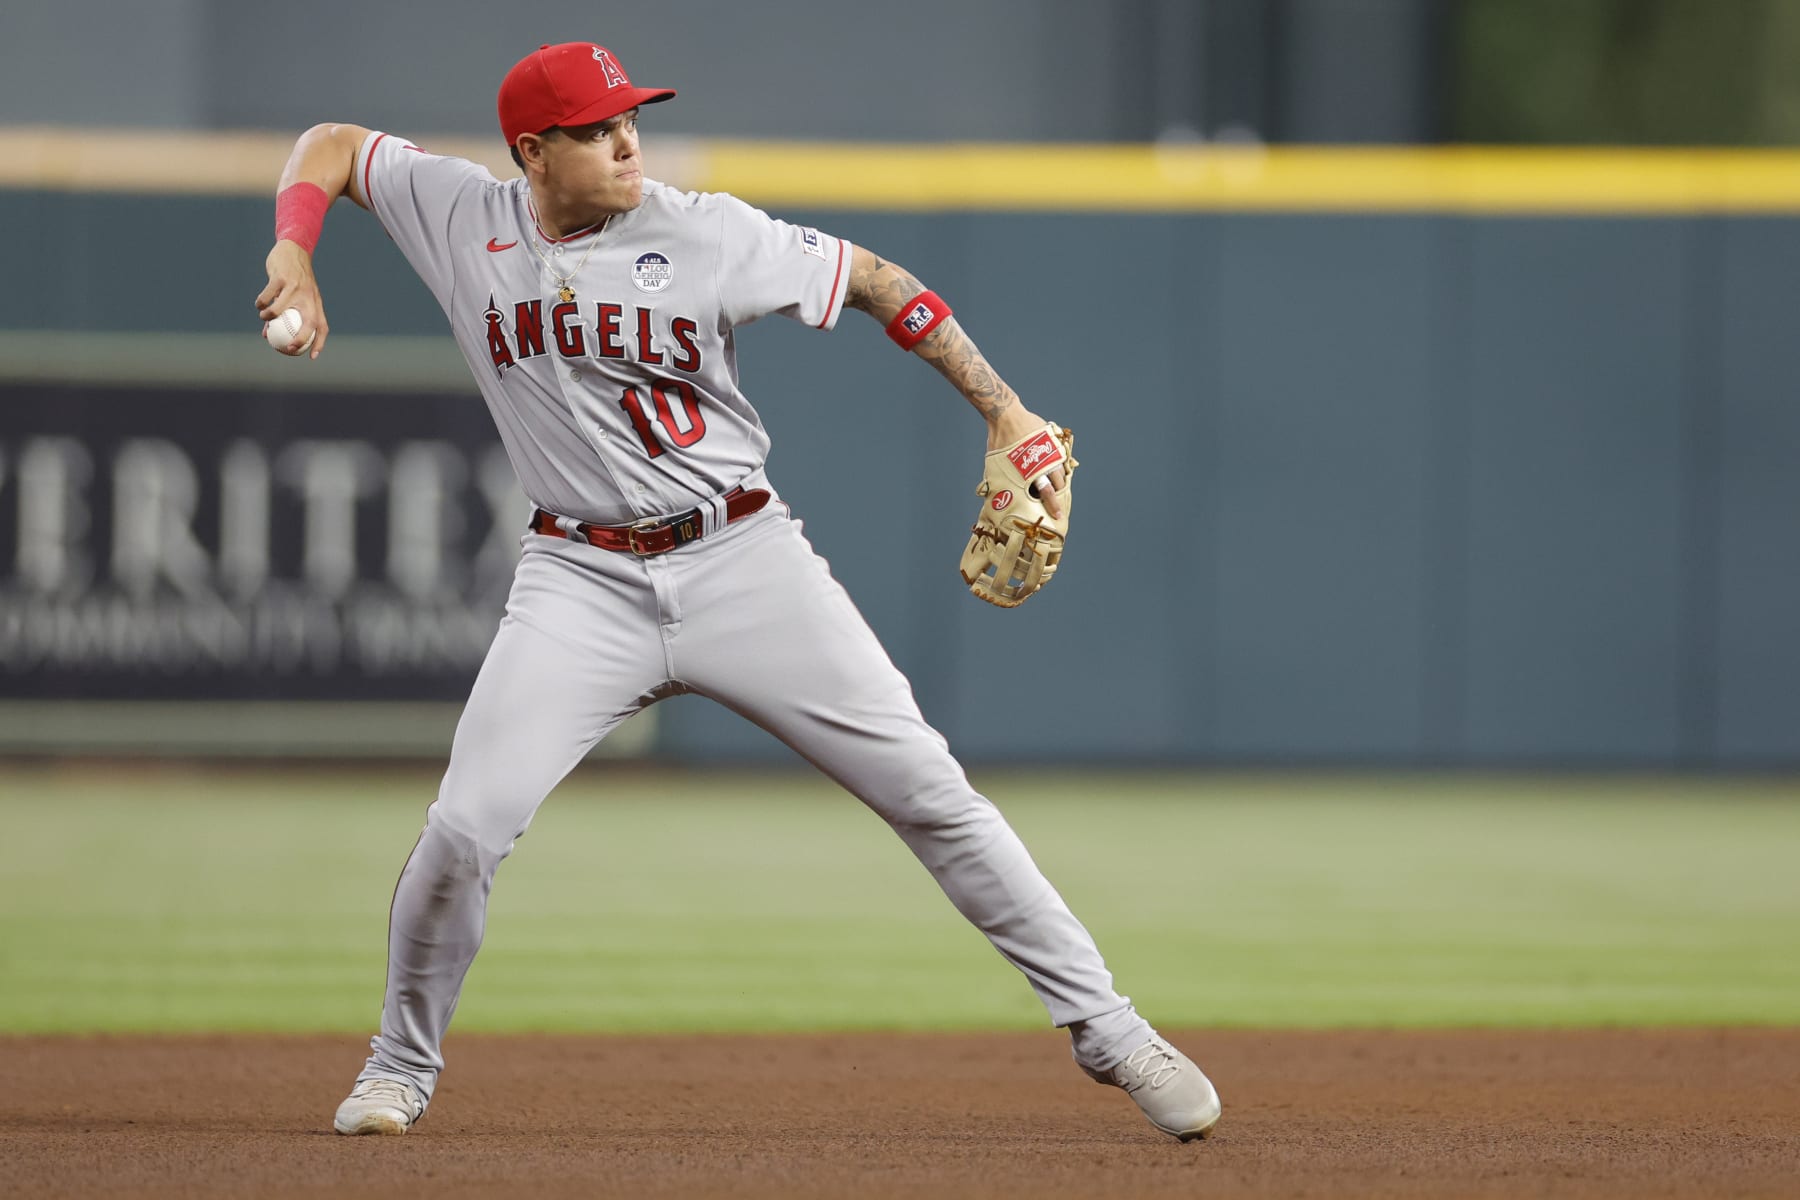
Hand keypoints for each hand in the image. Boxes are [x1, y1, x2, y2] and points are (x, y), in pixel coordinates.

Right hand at [255, 241, 328, 358]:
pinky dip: (261, 303)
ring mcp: (295, 287)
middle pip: (309, 322)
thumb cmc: (295, 278)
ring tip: (264, 318)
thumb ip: (285, 314)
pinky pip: (267, 295)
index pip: (322, 326)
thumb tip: (268, 335)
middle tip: (288, 347)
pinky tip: (259, 305)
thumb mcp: (295, 295)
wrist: (293, 250)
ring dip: (269, 317)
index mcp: (315, 302)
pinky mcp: (281, 278)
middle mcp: (308, 296)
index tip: (312, 357)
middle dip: (300, 338)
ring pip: (280, 309)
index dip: (320, 343)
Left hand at [986, 406, 1066, 519]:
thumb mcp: (998, 466)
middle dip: (1059, 495)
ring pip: (1061, 471)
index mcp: (1031, 471)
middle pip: (1059, 484)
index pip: (1047, 493)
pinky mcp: (1053, 441)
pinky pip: (1060, 457)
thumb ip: (1004, 481)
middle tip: (1057, 502)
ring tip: (1056, 487)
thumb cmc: (999, 442)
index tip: (1058, 516)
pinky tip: (1055, 469)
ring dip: (1059, 480)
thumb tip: (998, 497)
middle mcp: (1044, 462)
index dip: (1054, 506)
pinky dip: (1059, 465)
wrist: (1006, 416)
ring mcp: (1051, 451)